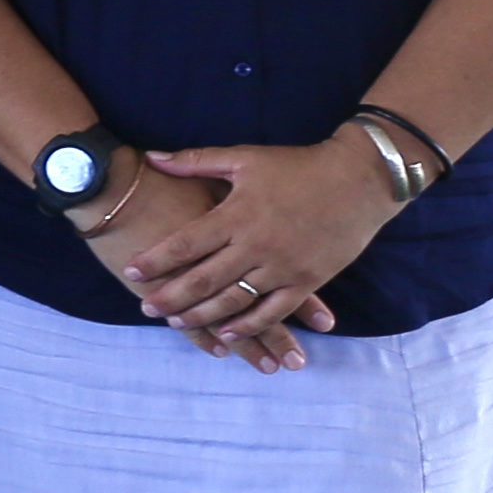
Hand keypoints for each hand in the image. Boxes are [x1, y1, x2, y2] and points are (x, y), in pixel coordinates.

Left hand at [118, 140, 395, 347]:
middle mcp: (256, 246)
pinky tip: (227, 335)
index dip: (157, 260)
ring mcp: (283, 267)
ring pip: (235, 301)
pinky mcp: (308, 281)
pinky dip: (249, 325)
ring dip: (204, 316)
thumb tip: (151, 157)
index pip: (186, 244)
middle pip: (204, 280)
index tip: (132, 271)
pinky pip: (274, 311)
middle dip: (171, 297)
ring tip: (177, 322)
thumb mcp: (245, 158)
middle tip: (145, 308)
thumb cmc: (298, 166)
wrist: (359, 179)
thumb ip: (196, 161)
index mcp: (237, 215)